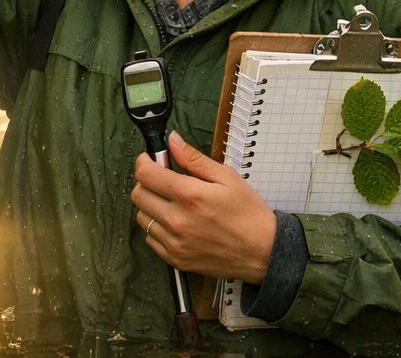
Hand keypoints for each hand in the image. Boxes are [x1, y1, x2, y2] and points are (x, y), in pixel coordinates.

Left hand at [131, 131, 277, 282]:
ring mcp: (174, 242)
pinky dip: (157, 227)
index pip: (146, 174)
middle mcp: (177, 220)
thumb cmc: (248, 214)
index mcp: (190, 195)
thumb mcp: (226, 177)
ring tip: (171, 202)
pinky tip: (175, 222)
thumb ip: (194, 158)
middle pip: (138, 195)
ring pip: (142, 217)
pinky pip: (150, 239)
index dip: (144, 161)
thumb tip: (173, 141)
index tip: (149, 159)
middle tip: (162, 179)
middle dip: (146, 182)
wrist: (262, 252)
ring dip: (151, 205)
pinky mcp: (175, 259)